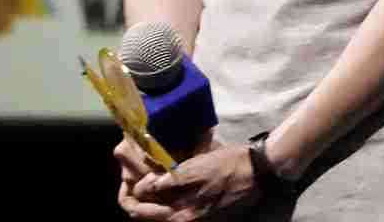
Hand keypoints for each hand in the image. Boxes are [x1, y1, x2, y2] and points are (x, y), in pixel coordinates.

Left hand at [120, 141, 259, 220]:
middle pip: (146, 215)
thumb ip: (165, 182)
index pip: (137, 212)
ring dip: (150, 198)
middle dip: (136, 197)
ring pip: (160, 213)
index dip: (127, 194)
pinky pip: (173, 209)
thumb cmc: (225, 166)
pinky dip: (164, 198)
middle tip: (133, 177)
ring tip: (148, 177)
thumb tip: (141, 188)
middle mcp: (183, 221)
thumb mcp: (193, 169)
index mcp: (178, 215)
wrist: (257, 171)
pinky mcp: (201, 212)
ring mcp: (193, 218)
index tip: (126, 177)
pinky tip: (166, 181)